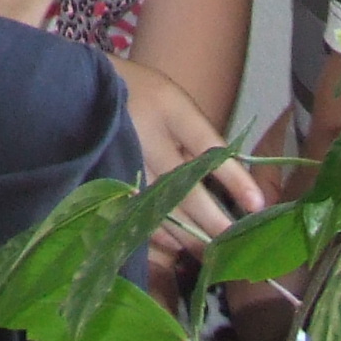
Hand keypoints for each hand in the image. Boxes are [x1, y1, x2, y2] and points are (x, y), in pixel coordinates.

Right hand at [112, 56, 258, 288]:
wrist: (82, 89)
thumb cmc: (140, 94)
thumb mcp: (172, 102)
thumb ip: (198, 138)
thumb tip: (233, 180)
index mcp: (168, 109)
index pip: (207, 147)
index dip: (233, 178)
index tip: (258, 204)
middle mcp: (147, 137)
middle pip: (186, 188)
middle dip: (213, 220)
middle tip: (235, 241)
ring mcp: (125, 162)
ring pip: (162, 208)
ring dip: (190, 234)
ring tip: (211, 251)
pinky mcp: (109, 181)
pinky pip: (136, 214)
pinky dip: (159, 233)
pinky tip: (176, 245)